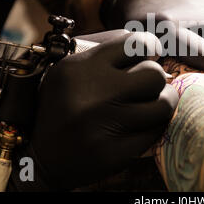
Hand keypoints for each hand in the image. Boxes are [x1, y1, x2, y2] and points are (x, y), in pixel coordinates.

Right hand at [0, 29, 177, 190]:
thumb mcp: (68, 72)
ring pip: (163, 104)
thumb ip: (104, 52)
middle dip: (155, 78)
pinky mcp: (115, 153)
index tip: (149, 53)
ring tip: (150, 104)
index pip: (135, 43)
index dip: (148, 46)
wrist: (39, 159)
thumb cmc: (60, 107)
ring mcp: (105, 126)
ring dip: (161, 102)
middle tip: (145, 86)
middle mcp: (93, 94)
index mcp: (79, 68)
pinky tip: (140, 124)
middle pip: (155, 74)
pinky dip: (153, 126)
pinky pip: (156, 131)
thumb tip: (148, 44)